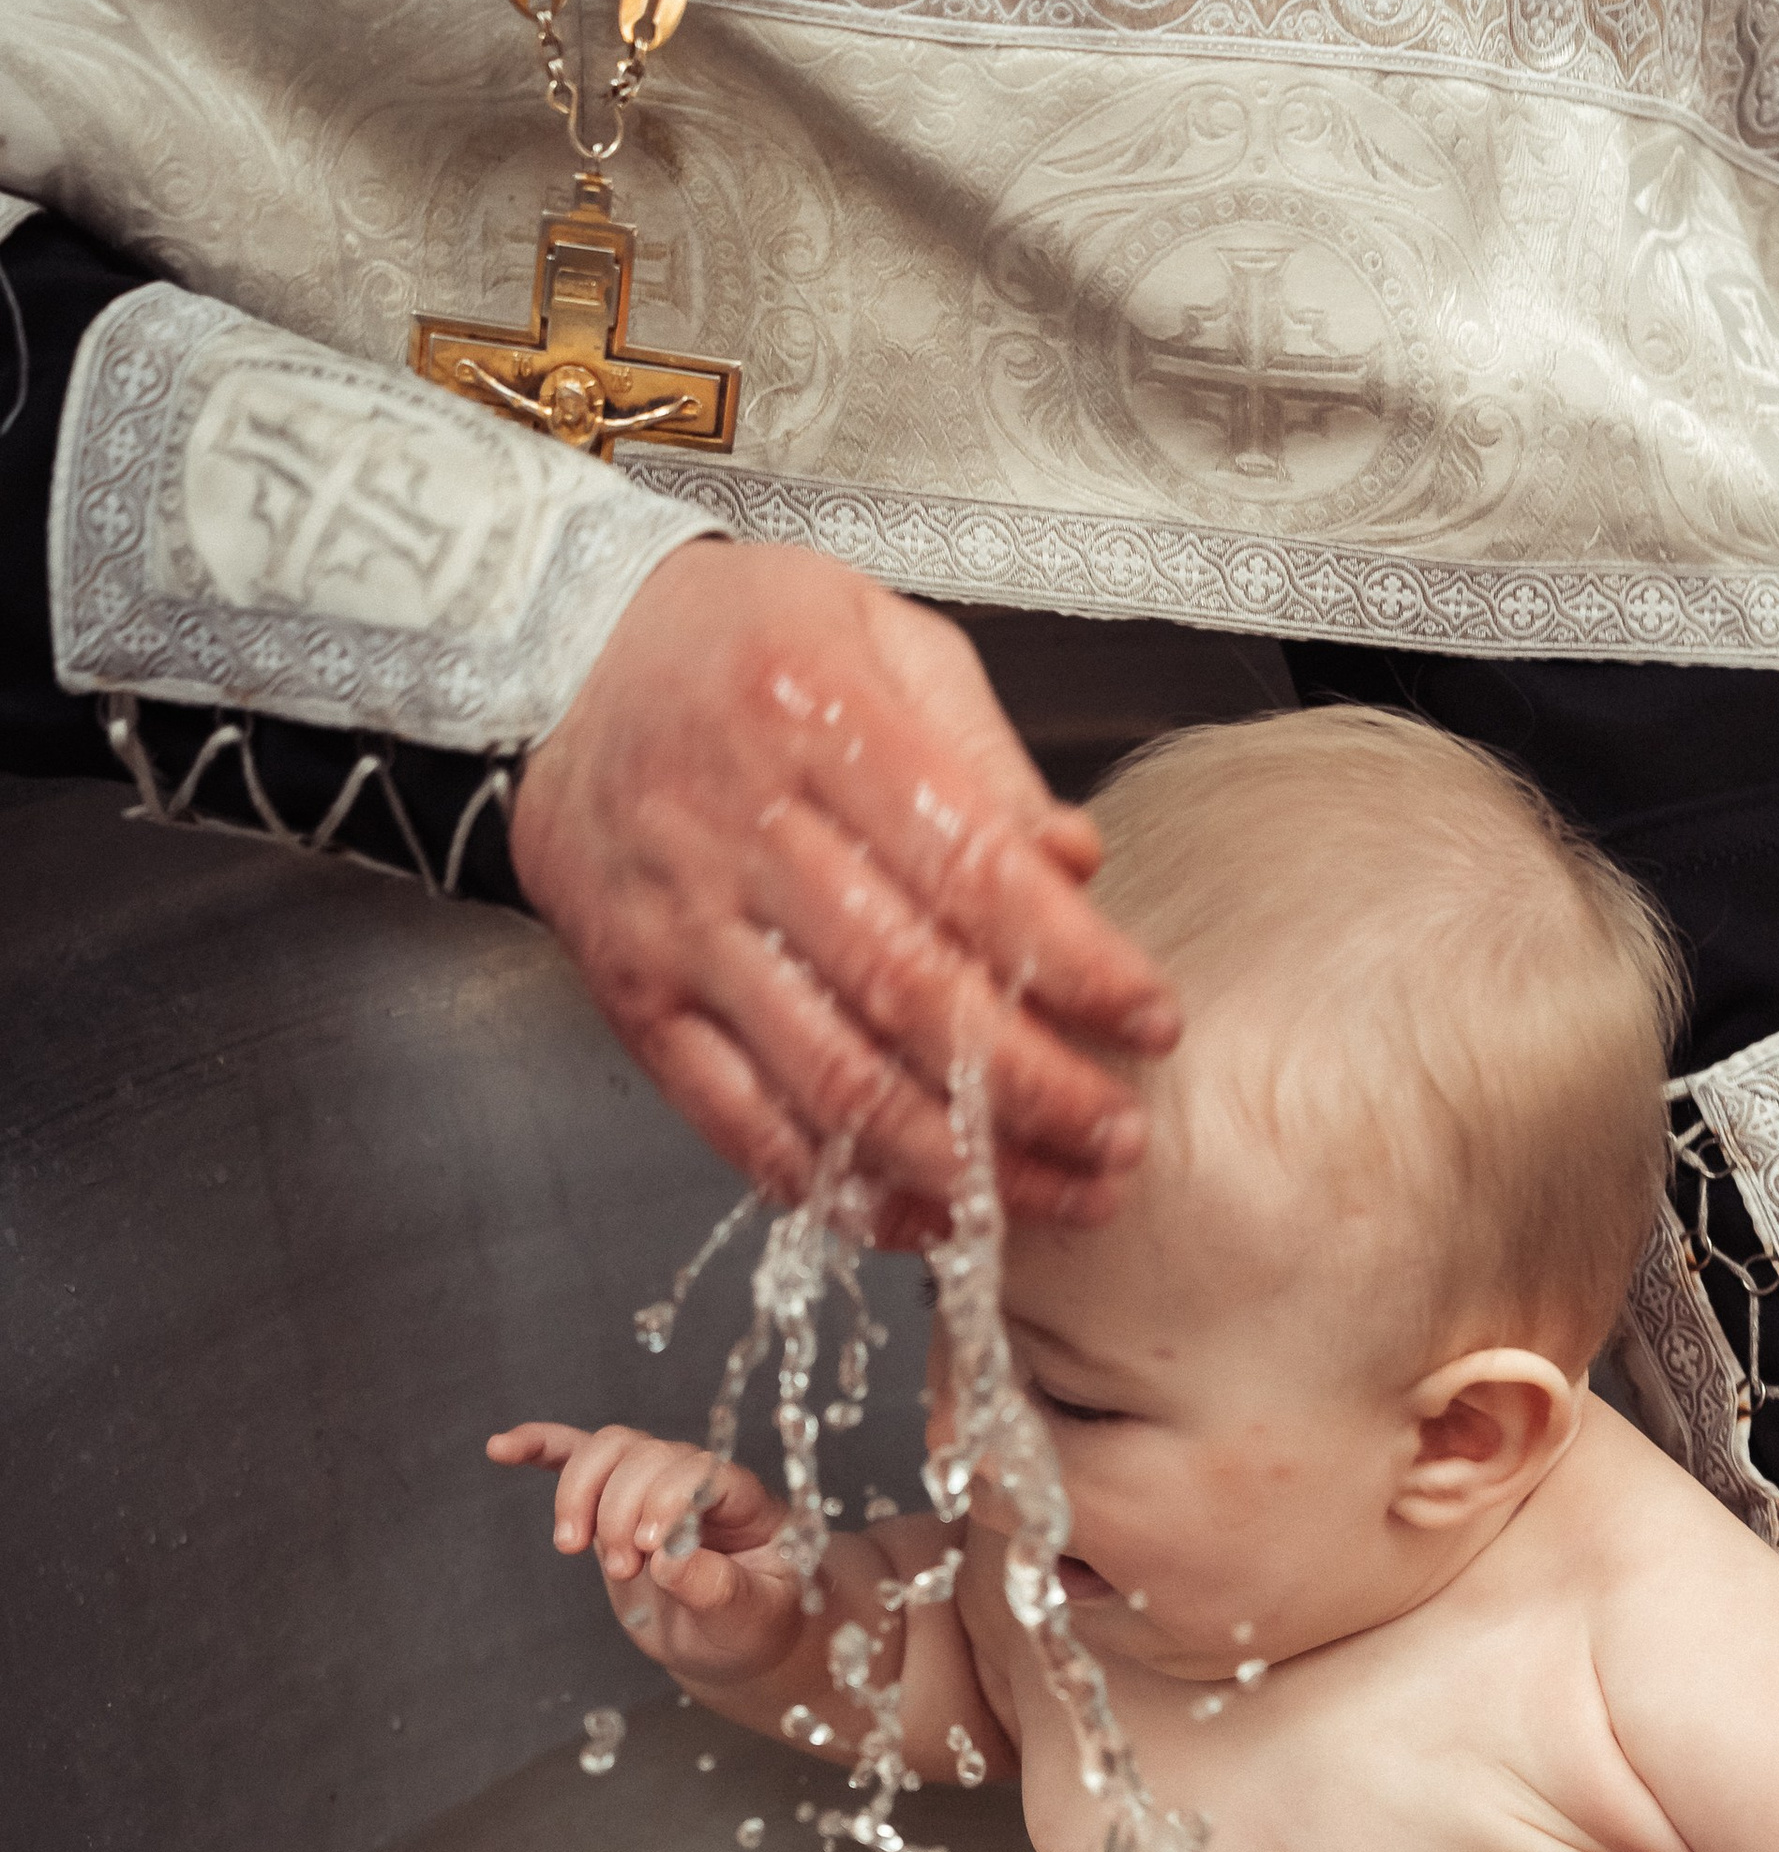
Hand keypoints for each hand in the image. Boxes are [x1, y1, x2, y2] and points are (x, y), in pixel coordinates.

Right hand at [488, 1419, 802, 1690]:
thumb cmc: (751, 1625)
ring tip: (571, 1545)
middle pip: (648, 1456)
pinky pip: (578, 1457)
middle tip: (624, 1572)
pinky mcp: (614, 1501)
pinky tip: (503, 1449)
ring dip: (579, 1492)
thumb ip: (719, 1589)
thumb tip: (671, 1560)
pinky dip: (540, 1448)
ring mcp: (653, 1485)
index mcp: (746, 1501)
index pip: (702, 1470)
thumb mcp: (750, 1618)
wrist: (729, 1639)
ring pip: (609, 1450)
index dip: (669, 1498)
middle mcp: (698, 1479)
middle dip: (621, 1511)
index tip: (652, 1550)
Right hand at [510, 547, 1179, 1229]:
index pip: (969, 868)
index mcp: (818, 720)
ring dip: (956, 1161)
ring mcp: (680, 929)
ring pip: (830, 1079)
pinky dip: (839, 1188)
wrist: (555, 656)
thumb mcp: (881, 634)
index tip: (1149, 1019)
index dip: (1072, 961)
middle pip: (907, 991)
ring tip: (1056, 1197)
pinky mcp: (636, 1001)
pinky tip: (927, 1217)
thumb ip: (985, 755)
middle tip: (1121, 1136)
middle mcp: (740, 829)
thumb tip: (1078, 868)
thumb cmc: (741, 640)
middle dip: (1032, 1087)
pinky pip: (740, 1124)